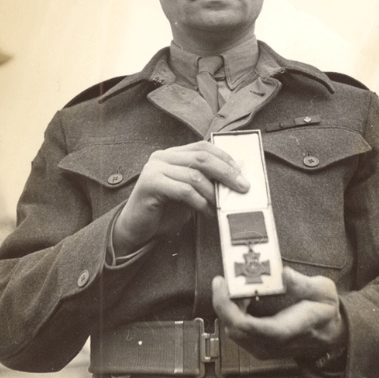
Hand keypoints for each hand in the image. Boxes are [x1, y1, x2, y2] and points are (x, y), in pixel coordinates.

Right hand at [113, 141, 248, 255]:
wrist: (135, 230)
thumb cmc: (164, 212)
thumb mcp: (189, 193)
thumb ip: (205, 182)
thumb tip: (235, 180)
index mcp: (172, 155)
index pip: (203, 147)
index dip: (224, 158)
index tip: (241, 173)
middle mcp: (162, 157)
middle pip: (202, 157)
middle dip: (226, 172)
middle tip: (243, 187)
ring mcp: (154, 168)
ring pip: (194, 175)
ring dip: (213, 193)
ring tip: (220, 206)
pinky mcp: (150, 184)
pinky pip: (183, 190)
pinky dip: (200, 202)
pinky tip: (206, 212)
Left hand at [212, 266, 346, 360]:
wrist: (332, 332)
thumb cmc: (325, 310)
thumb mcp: (323, 290)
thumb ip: (304, 283)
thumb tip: (285, 274)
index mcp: (288, 329)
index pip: (251, 327)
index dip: (230, 308)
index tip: (224, 285)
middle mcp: (273, 344)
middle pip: (235, 329)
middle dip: (223, 303)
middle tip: (222, 281)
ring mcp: (265, 347)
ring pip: (232, 332)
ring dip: (226, 308)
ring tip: (230, 286)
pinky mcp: (260, 346)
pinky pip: (237, 332)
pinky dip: (231, 314)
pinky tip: (236, 298)